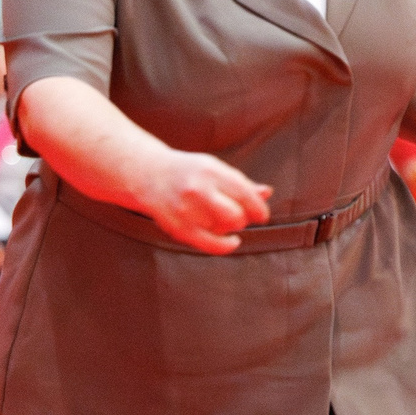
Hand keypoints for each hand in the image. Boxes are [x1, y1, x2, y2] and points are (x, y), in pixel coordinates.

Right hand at [134, 146, 270, 253]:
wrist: (148, 175)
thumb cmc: (188, 172)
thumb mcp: (215, 169)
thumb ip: (241, 183)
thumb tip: (267, 193)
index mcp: (210, 170)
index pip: (245, 194)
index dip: (259, 209)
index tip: (262, 215)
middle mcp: (198, 190)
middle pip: (237, 216)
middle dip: (244, 220)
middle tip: (241, 217)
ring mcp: (186, 210)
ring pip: (224, 230)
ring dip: (231, 228)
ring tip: (224, 219)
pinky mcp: (179, 229)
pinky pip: (211, 245)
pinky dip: (226, 245)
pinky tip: (232, 241)